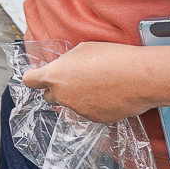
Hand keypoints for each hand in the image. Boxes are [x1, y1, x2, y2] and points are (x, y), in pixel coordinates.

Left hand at [22, 41, 153, 123]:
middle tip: (71, 80)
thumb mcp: (81, 49)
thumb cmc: (112, 57)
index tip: (36, 76)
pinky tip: (108, 94)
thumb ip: (66, 61)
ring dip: (77, 97)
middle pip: (48, 96)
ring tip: (98, 84)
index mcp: (54, 75)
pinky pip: (89, 112)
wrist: (140, 77)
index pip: (29, 80)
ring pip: (71, 104)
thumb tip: (65, 67)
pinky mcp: (95, 119)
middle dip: (55, 89)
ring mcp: (78, 109)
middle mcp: (62, 95)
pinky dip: (94, 105)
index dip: (32, 78)